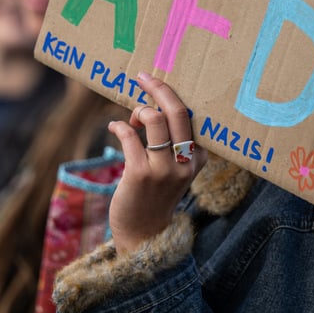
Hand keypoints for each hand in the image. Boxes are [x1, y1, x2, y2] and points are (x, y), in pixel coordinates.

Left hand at [107, 72, 206, 254]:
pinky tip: (115, 127)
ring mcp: (163, 169)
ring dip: (138, 110)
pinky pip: (129, 135)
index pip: (191, 117)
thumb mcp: (176, 171)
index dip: (172, 96)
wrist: (143, 234)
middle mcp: (185, 163)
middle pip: (177, 112)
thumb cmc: (156, 195)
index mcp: (198, 159)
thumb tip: (153, 105)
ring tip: (132, 117)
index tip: (157, 83)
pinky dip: (119, 125)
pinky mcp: (140, 173)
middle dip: (159, 88)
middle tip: (144, 77)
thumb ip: (173, 144)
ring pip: (154, 120)